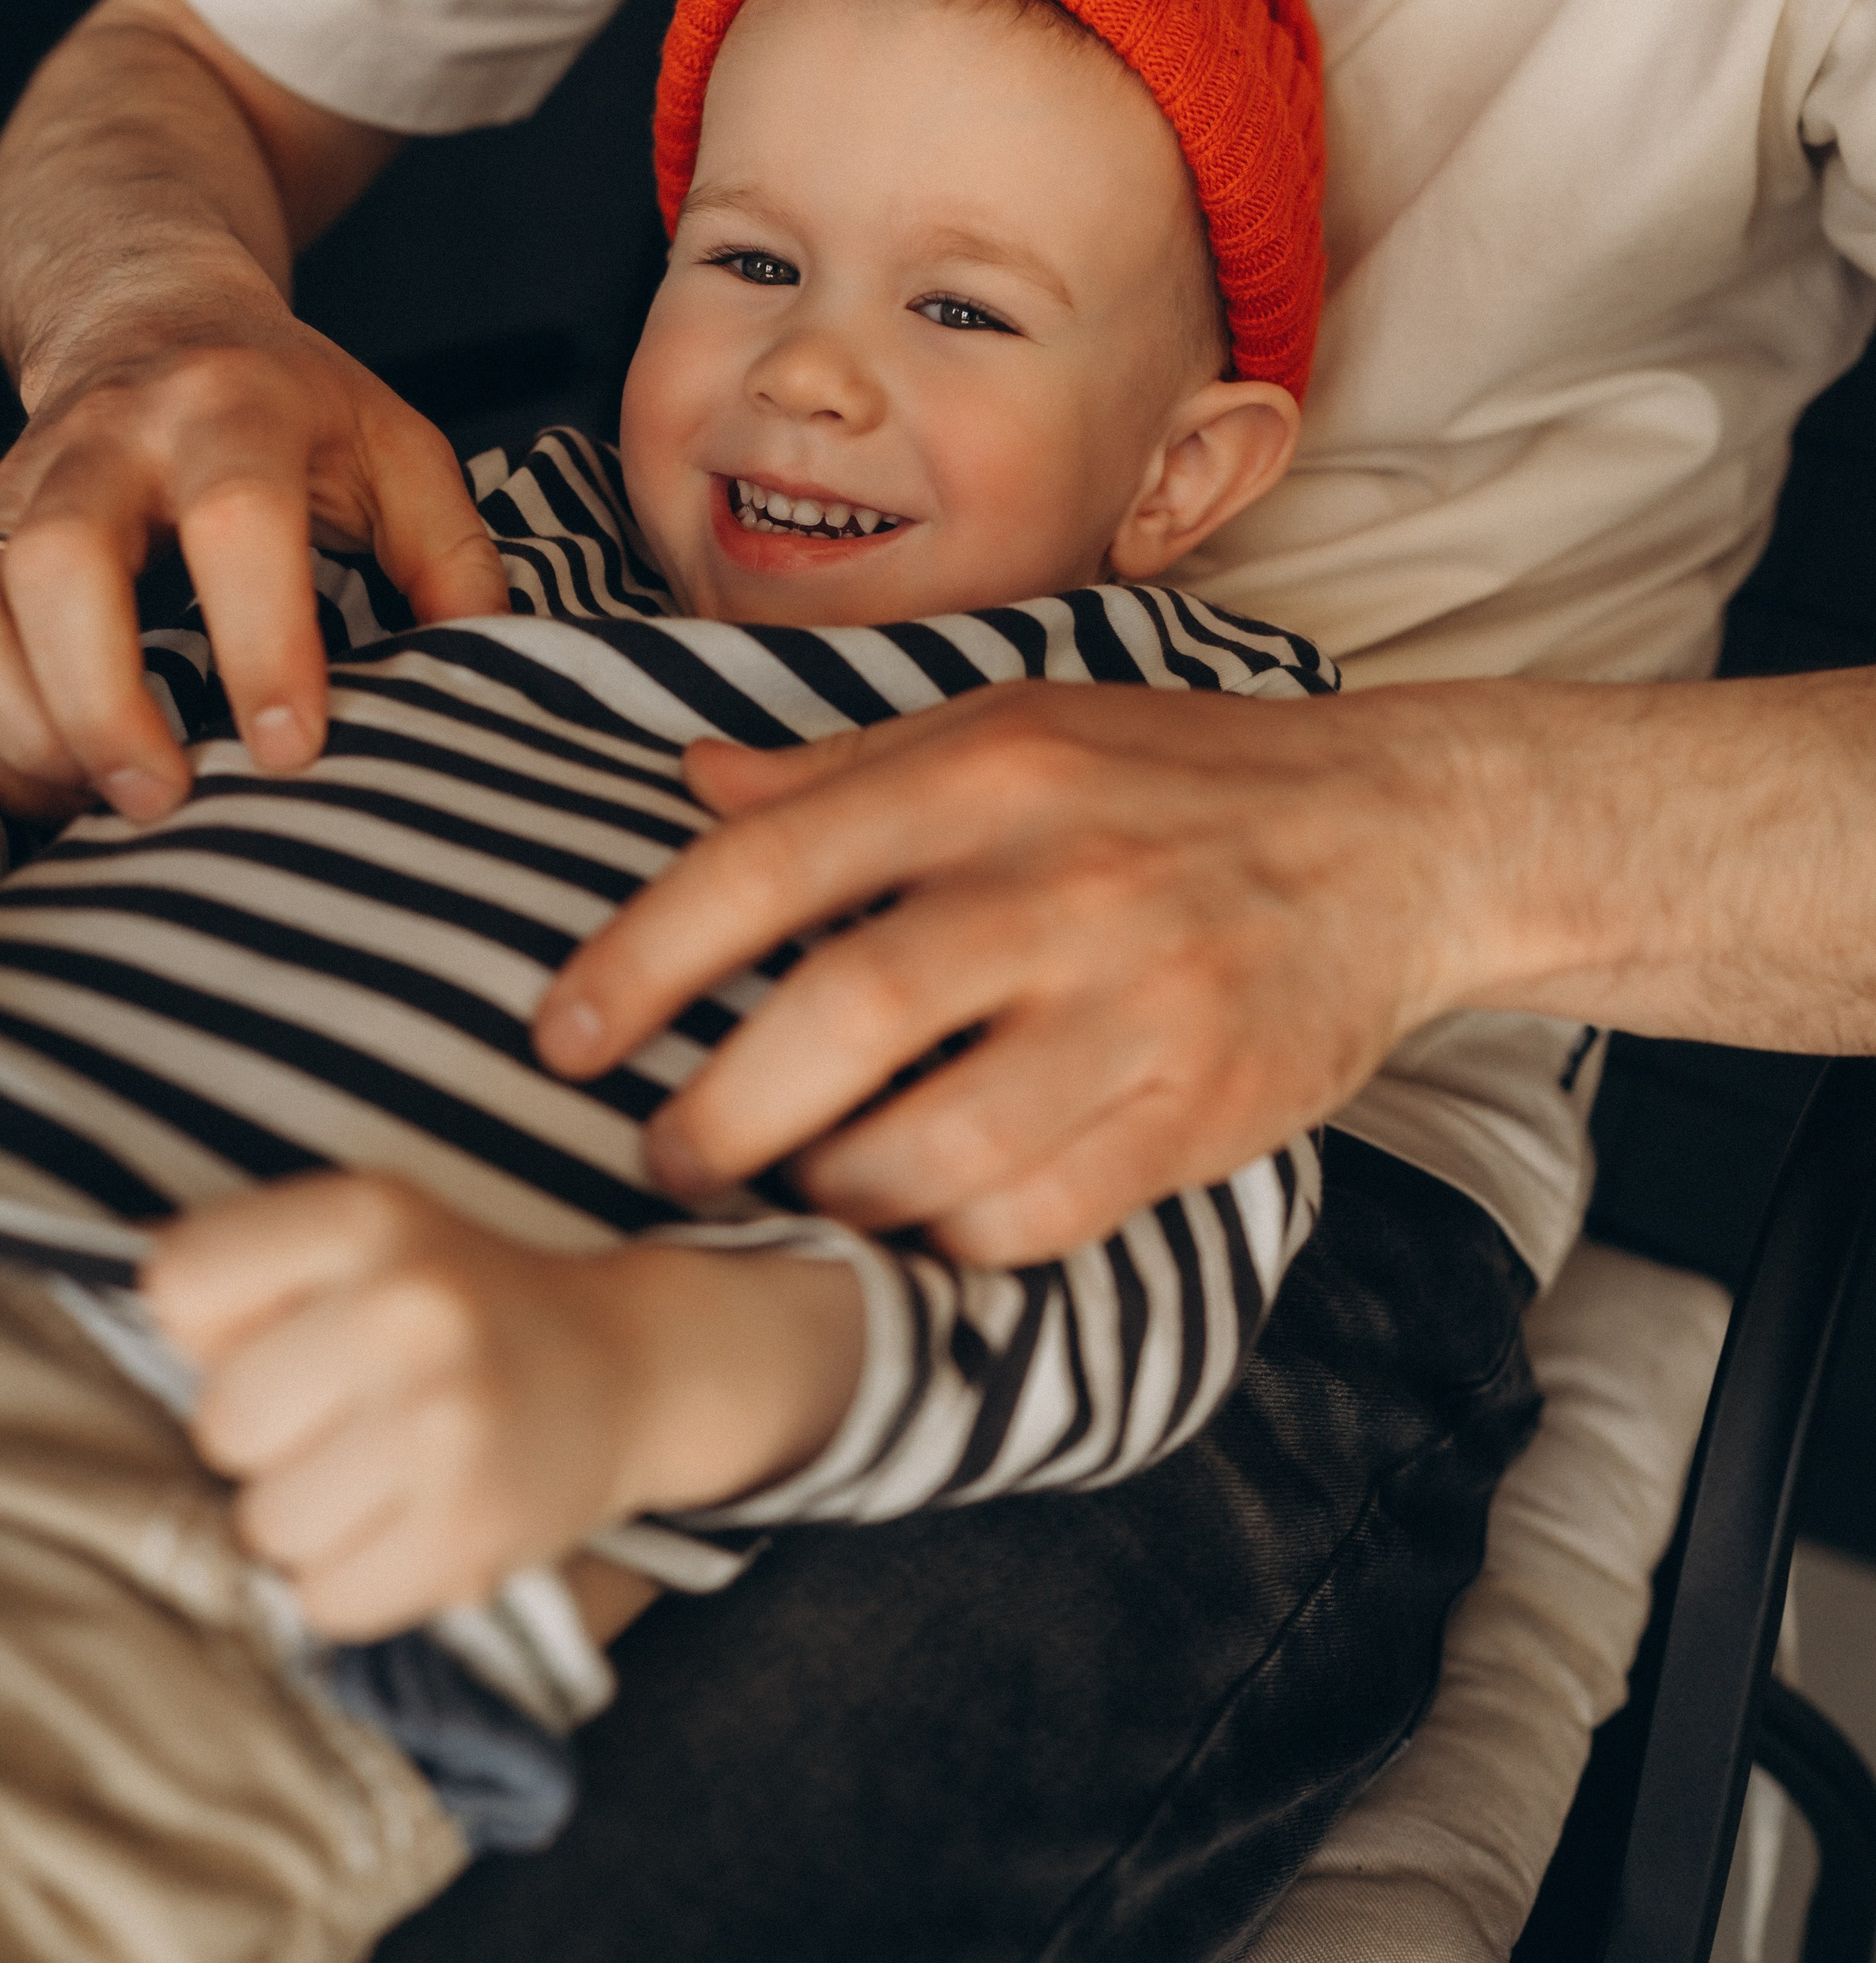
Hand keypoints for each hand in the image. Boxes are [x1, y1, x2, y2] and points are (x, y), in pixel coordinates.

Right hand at [0, 323, 507, 823]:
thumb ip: (451, 556)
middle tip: (164, 800)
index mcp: (233, 410)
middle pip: (60, 561)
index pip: (238, 519)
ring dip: (19, 726)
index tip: (290, 747)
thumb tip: (489, 672)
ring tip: (98, 804)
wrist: (150, 313)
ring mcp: (18, 486)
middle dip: (101, 699)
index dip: (261, 639)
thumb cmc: (291, 403)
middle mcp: (107, 440)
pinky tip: (44, 778)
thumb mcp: (397, 447)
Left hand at [144, 1174, 860, 1638]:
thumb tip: (142, 1349)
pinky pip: (327, 1602)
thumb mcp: (363, 1239)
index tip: (281, 1330)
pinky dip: (357, 1582)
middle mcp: (409, 1307)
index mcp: (366, 1215)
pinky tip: (413, 1524)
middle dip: (267, 1436)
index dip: (213, 1328)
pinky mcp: (471, 1531)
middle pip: (221, 1422)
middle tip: (344, 1414)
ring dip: (310, 1518)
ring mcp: (446, 1422)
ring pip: (267, 1525)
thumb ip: (246, 1276)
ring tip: (384, 1472)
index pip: (177, 1286)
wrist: (624, 1368)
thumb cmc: (454, 1307)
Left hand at [534, 680, 1538, 1265]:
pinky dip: (950, 1238)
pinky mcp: (1203, 1111)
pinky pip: (1038, 1216)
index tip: (562, 1034)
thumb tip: (694, 784)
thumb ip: (849, 766)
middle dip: (719, 1112)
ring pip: (935, 1143)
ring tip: (790, 1189)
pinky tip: (915, 1219)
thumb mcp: (1014, 724)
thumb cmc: (1180, 778)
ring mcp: (1140, 1004)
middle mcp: (1062, 882)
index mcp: (992, 770)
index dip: (642, 958)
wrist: (1399, 836)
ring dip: (830, 1191)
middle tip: (660, 1155)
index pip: (771, 863)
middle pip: (843, 1017)